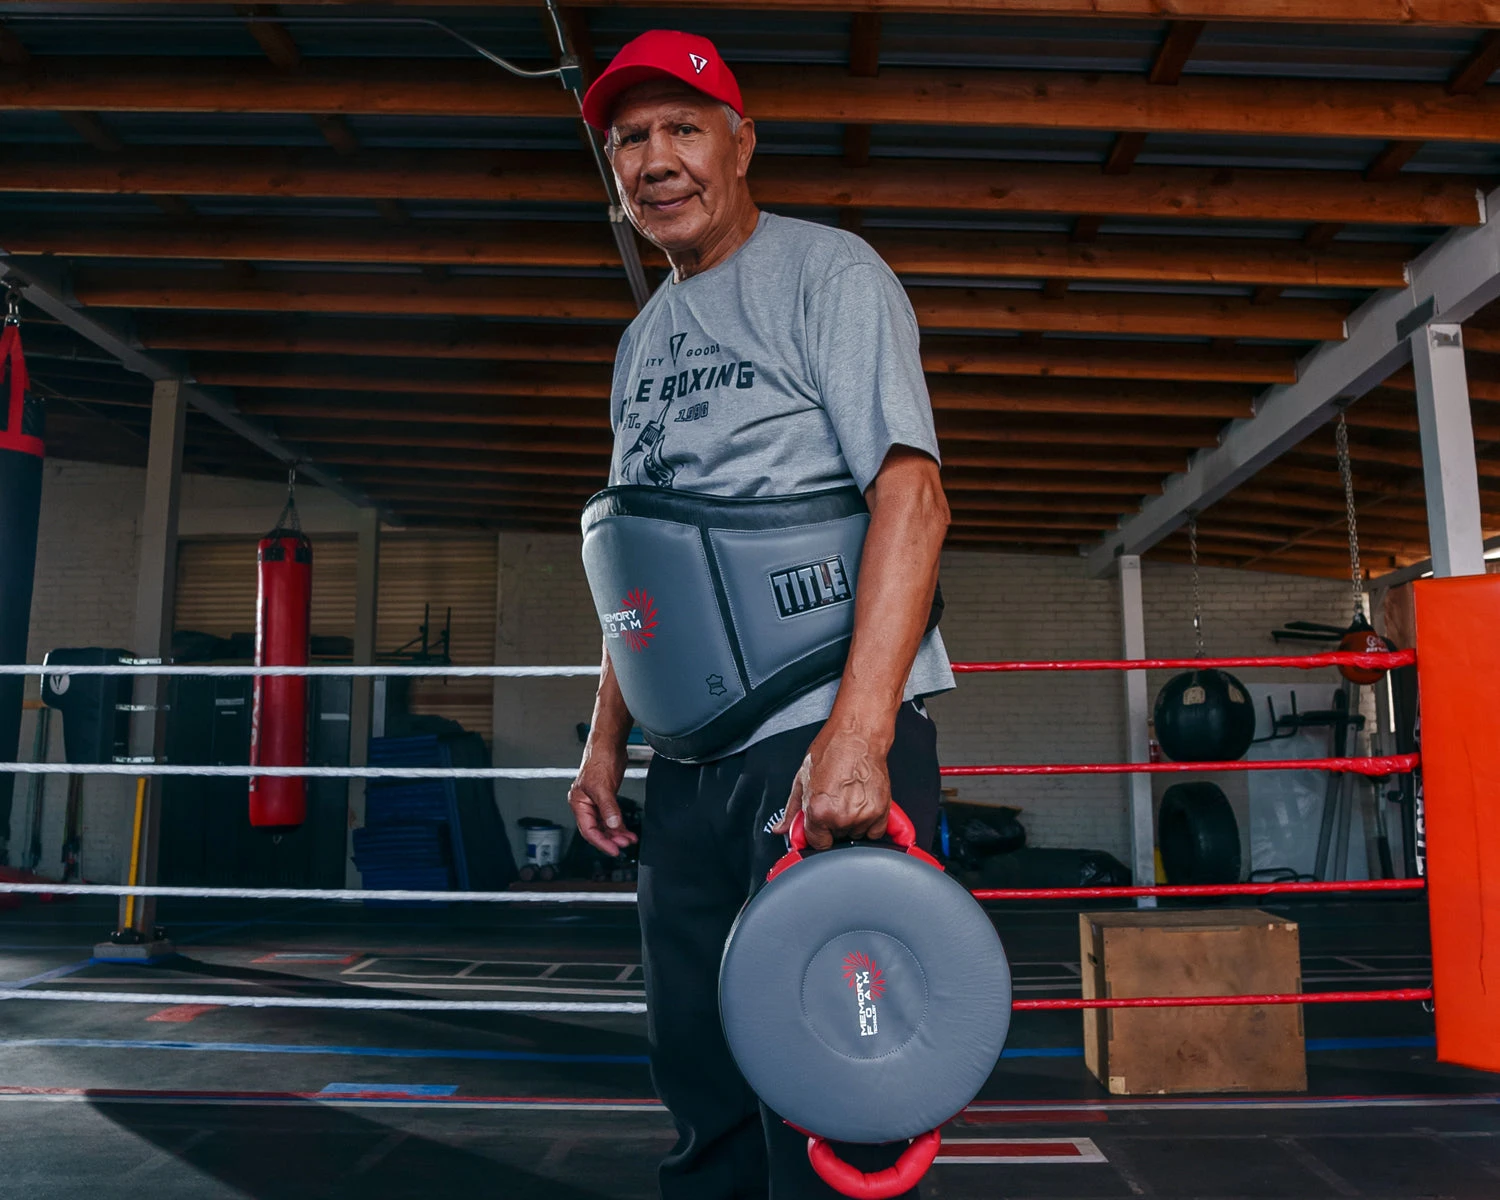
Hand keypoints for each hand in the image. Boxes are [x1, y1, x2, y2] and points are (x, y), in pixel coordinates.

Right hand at [568, 744, 637, 857]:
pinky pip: (611, 817)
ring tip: (629, 838)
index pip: (588, 830)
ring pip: (605, 825)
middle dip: (611, 838)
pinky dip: (619, 824)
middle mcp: (585, 804)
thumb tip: (613, 825)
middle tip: (625, 844)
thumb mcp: (603, 787)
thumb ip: (608, 808)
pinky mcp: (606, 798)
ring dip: (617, 833)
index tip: (614, 849)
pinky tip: (627, 830)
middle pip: (597, 829)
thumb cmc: (599, 759)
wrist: (609, 744)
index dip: (601, 842)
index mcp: (578, 803)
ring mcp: (596, 802)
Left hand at [772, 721, 891, 850]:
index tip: (820, 825)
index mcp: (818, 811)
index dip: (817, 833)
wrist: (857, 736)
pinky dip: (870, 823)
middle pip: (837, 838)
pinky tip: (862, 804)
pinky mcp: (880, 811)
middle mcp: (841, 817)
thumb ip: (792, 809)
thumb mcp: (802, 778)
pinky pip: (875, 832)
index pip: (818, 843)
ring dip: (852, 823)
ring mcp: (862, 815)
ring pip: (855, 834)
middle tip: (835, 801)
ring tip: (849, 798)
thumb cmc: (831, 750)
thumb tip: (781, 828)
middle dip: (833, 825)